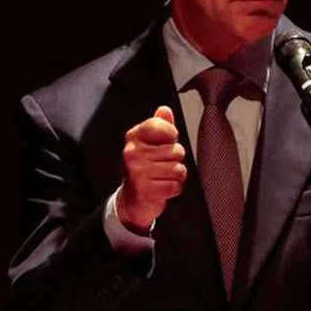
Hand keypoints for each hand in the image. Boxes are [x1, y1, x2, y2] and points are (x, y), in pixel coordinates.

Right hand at [117, 105, 186, 232]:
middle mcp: (132, 153)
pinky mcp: (145, 191)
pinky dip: (173, 190)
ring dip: (176, 177)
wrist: (131, 200)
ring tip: (162, 178)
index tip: (166, 143)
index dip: (171, 136)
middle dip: (175, 161)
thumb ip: (159, 126)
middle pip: (176, 151)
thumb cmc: (144, 169)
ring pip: (178, 169)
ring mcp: (137, 172)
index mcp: (134, 138)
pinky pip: (176, 186)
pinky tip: (161, 189)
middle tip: (161, 167)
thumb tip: (165, 110)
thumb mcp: (150, 144)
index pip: (161, 126)